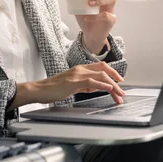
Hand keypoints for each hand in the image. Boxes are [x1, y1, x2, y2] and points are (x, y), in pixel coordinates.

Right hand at [9, 62, 124, 109]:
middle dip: (116, 78)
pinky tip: (109, 88)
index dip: (112, 72)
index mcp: (80, 69)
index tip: (119, 82)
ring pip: (100, 76)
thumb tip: (95, 87)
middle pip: (103, 69)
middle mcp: (80, 69)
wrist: (40, 90)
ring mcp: (77, 74)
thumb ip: (84, 85)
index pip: (100, 67)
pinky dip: (102, 85)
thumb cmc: (54, 89)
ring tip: (119, 94)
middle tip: (123, 90)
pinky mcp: (74, 81)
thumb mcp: (72, 86)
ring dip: (113, 86)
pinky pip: (92, 82)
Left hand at [61, 0, 115, 53]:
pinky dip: (96, 16)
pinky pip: (107, 15)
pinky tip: (87, 18)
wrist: (89, 34)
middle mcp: (107, 1)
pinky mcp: (111, 19)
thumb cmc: (85, 18)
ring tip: (89, 4)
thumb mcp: (77, 7)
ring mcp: (111, 10)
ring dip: (100, 0)